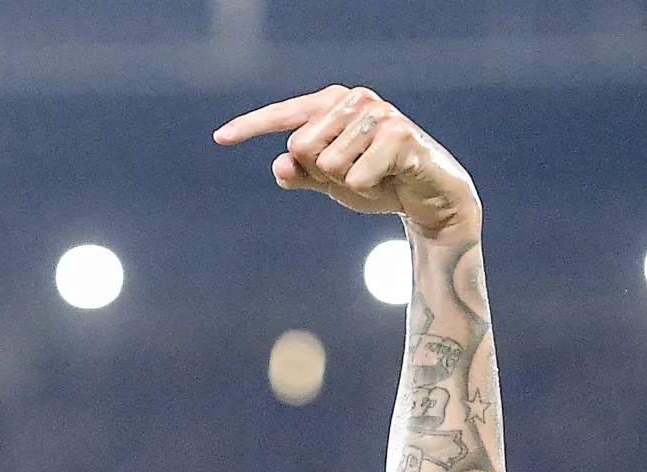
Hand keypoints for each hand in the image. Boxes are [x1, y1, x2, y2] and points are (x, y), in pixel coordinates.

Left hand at [214, 86, 480, 240]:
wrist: (427, 196)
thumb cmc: (377, 181)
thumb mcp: (330, 180)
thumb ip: (301, 173)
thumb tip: (279, 164)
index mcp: (334, 104)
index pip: (285, 115)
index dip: (251, 127)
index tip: (220, 138)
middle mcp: (355, 100)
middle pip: (300, 145)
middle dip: (320, 172)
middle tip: (354, 173)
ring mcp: (379, 114)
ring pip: (327, 162)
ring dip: (345, 180)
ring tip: (373, 174)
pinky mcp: (399, 134)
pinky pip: (354, 176)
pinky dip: (366, 186)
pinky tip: (389, 177)